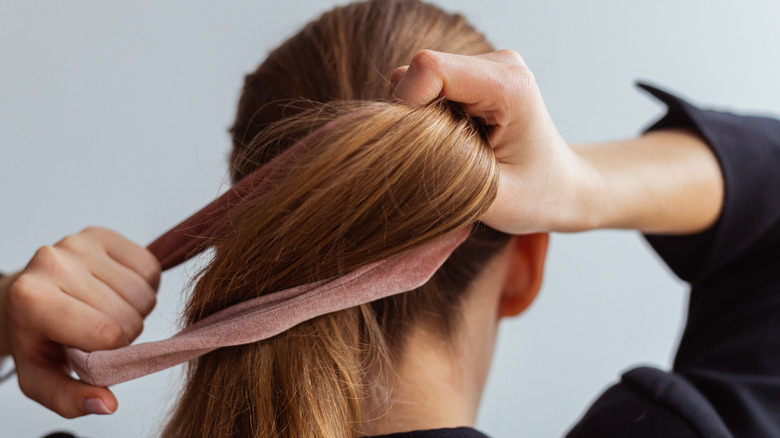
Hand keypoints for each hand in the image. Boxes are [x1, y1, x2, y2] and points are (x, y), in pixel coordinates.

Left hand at [0, 227, 160, 417]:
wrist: (25, 299)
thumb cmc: (38, 340)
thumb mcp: (41, 380)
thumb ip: (70, 398)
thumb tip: (107, 404)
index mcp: (32, 299)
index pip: (107, 334)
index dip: (111, 353)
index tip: (92, 352)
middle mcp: (52, 261)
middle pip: (128, 314)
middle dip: (124, 332)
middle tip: (99, 332)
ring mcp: (78, 243)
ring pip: (144, 292)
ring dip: (136, 310)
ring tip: (109, 312)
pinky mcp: (101, 234)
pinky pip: (150, 266)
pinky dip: (145, 285)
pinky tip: (119, 292)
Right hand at [391, 50, 722, 234]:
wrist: (563, 188)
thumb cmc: (538, 195)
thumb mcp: (489, 197)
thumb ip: (441, 172)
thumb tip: (392, 152)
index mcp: (510, 86)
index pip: (429, 68)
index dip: (406, 106)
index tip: (417, 149)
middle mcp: (498, 64)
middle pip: (418, 74)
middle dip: (412, 119)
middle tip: (441, 158)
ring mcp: (485, 66)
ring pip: (416, 81)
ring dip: (420, 122)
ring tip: (453, 152)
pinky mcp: (472, 76)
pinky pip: (425, 89)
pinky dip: (427, 120)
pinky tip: (454, 142)